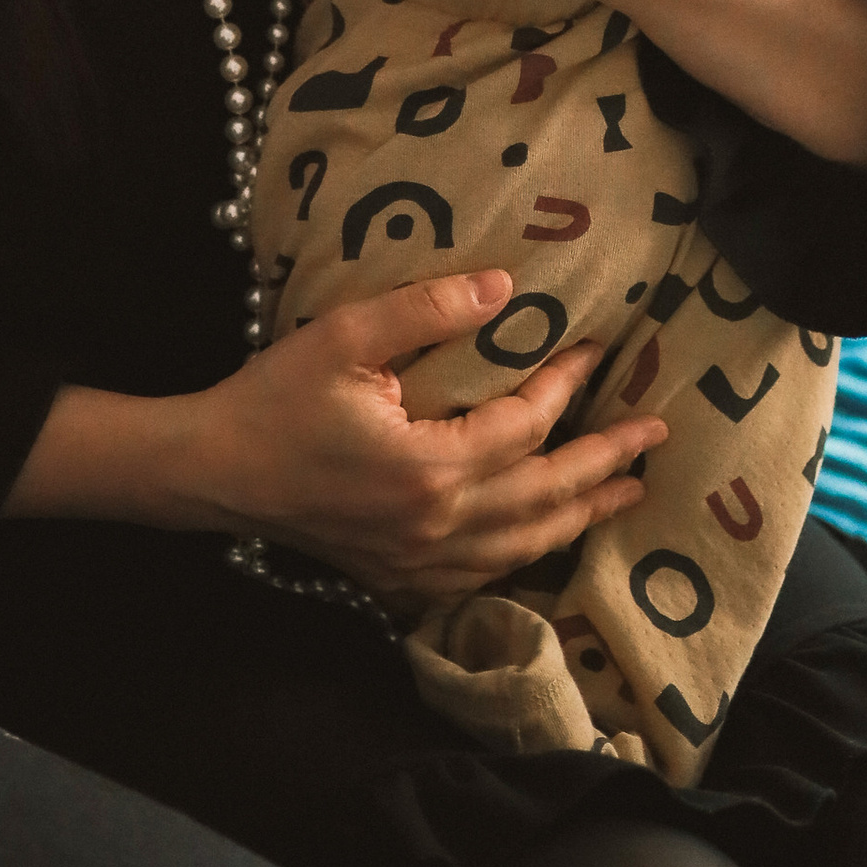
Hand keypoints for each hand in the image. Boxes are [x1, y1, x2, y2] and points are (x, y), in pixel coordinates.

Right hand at [187, 265, 665, 602]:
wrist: (213, 471)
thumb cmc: (275, 398)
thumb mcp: (346, 336)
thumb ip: (428, 310)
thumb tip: (505, 288)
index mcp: (428, 467)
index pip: (524, 426)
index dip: (566, 387)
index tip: (598, 351)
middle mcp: (434, 526)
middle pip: (542, 497)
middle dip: (604, 466)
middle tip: (654, 440)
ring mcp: (416, 562)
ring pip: (520, 546)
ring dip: (577, 518)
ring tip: (623, 495)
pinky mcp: (395, 578)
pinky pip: (480, 577)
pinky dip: (522, 557)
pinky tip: (541, 541)